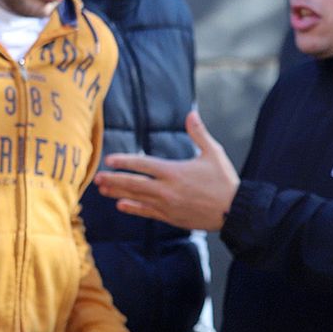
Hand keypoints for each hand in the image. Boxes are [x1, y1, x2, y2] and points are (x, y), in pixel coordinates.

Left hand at [95, 110, 237, 230]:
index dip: (125, 161)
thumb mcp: (214, 153)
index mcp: (175, 171)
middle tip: (97, 177)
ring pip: (137, 198)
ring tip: (103, 189)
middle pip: (134, 183)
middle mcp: (167, 189)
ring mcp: (168, 205)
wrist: (235, 210)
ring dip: (118, 193)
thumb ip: (199, 133)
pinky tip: (121, 205)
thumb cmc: (225, 180)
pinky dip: (133, 208)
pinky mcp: (171, 217)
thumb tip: (191, 113)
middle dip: (114, 179)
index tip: (109, 159)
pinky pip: (147, 212)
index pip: (143, 165)